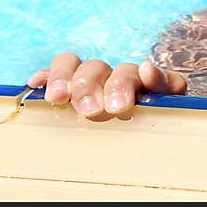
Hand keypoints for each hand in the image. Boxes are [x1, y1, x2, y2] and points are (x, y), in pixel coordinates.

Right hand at [27, 52, 186, 119]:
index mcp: (138, 81)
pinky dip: (45, 76)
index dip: (122, 84)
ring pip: (71, 64)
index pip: (129, 73)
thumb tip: (147, 67)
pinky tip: (35, 85)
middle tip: (91, 110)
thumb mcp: (171, 108)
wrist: (149, 143)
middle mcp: (109, 77)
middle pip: (96, 67)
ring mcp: (87, 82)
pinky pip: (52, 75)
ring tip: (58, 98)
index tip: (120, 106)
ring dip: (64, 78)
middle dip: (90, 86)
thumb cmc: (157, 125)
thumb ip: (167, 87)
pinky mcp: (65, 90)